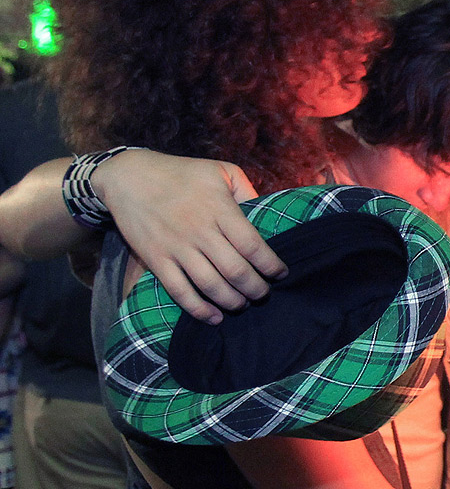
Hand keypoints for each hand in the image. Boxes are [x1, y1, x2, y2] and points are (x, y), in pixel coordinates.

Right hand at [94, 150, 286, 323]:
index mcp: (219, 208)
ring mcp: (176, 247)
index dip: (271, 265)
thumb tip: (267, 212)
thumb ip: (246, 190)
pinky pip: (180, 292)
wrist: (129, 177)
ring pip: (211, 286)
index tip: (281, 273)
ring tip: (244, 304)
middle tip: (264, 294)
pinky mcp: (156, 260)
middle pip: (236, 271)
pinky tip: (215, 317)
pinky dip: (199, 309)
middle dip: (256, 289)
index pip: (253, 246)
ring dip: (233, 302)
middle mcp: (199, 230)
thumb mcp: (220, 171)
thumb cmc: (181, 173)